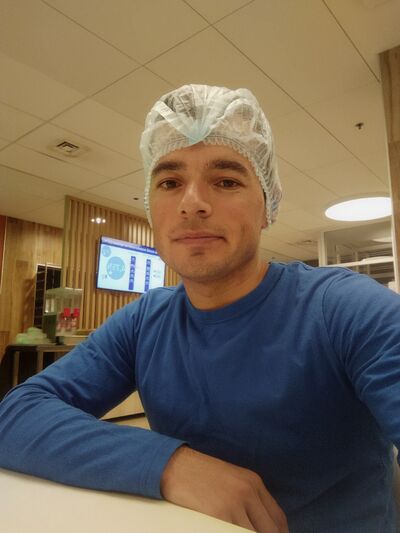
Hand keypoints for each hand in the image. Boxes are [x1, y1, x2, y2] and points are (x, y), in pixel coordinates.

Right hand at [160, 446, 287, 532]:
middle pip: (271, 530)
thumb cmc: (200, 474)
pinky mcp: (220, 514)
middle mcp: (248, 491)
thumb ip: (248, 498)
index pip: (278, 519)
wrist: (175, 465)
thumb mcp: (231, 480)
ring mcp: (235, 503)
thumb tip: (259, 523)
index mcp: (253, 482)